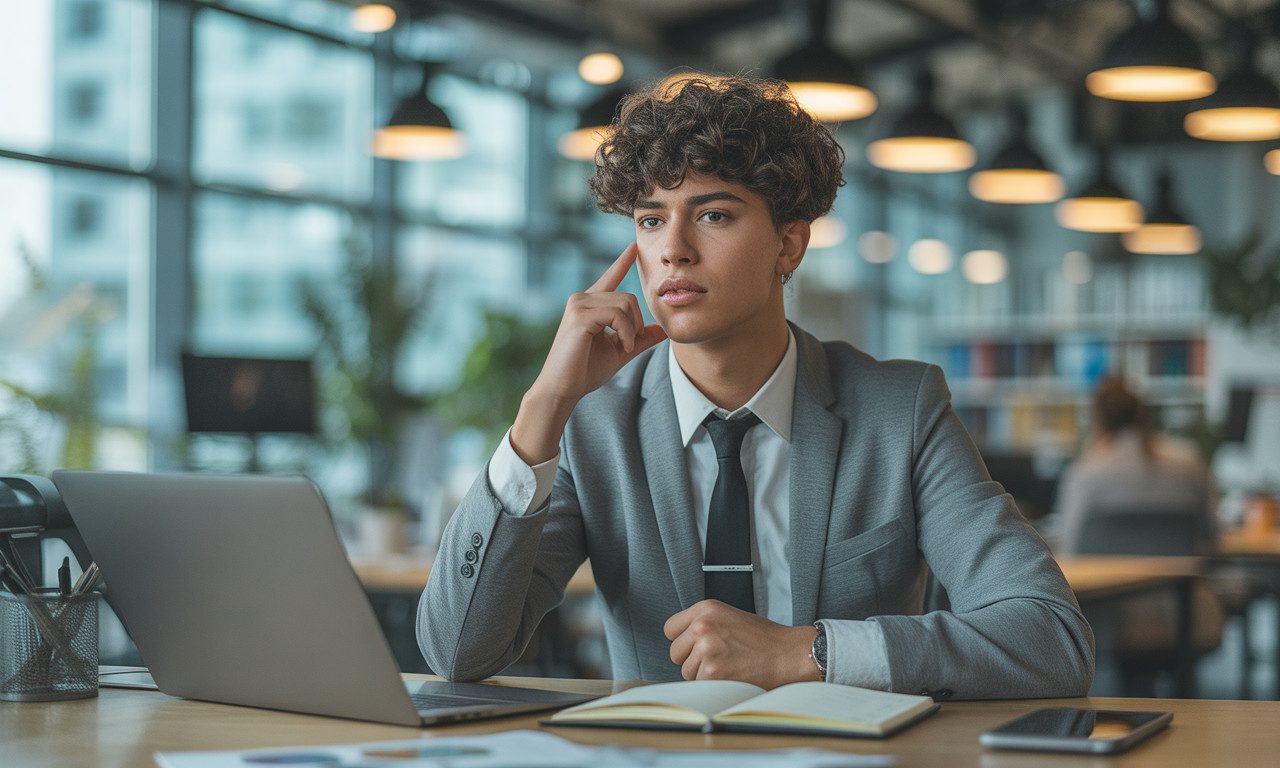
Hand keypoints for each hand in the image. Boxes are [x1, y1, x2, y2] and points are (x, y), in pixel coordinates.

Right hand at [511, 244, 666, 463]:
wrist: (563, 389)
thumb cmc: (584, 371)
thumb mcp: (619, 352)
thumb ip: (639, 339)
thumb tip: (662, 330)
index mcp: (590, 304)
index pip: (610, 277)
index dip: (622, 261)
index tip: (634, 247)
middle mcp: (582, 298)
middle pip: (629, 297)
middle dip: (637, 322)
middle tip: (630, 344)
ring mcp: (578, 305)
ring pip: (625, 304)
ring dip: (632, 330)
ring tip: (623, 347)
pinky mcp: (579, 316)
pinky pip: (617, 315)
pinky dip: (625, 333)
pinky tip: (620, 347)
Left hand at [664, 600, 819, 688]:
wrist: (788, 654)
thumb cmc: (764, 638)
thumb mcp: (729, 616)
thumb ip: (704, 623)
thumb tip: (682, 640)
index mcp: (706, 609)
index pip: (670, 628)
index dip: (683, 640)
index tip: (693, 645)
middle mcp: (703, 626)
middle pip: (675, 652)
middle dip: (691, 659)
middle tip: (716, 659)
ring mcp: (706, 649)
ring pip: (687, 671)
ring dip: (702, 674)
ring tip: (728, 666)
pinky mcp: (712, 672)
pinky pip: (699, 685)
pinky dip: (713, 686)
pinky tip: (731, 675)